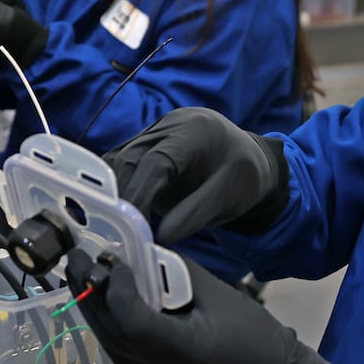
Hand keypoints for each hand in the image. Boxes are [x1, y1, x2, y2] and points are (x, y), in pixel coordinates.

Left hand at [65, 249, 333, 363]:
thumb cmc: (250, 330)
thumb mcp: (216, 291)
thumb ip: (177, 271)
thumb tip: (143, 248)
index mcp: (182, 347)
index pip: (134, 322)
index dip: (118, 290)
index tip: (113, 259)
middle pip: (110, 332)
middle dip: (88, 293)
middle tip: (75, 258)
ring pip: (108, 341)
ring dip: (91, 306)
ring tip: (79, 273)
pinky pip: (119, 345)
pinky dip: (105, 318)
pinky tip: (101, 294)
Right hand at [105, 107, 288, 243]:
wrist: (250, 160)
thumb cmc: (244, 176)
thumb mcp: (229, 196)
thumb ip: (195, 214)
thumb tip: (161, 237)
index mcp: (193, 131)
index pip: (155, 161)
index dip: (140, 194)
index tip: (133, 226)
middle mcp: (168, 126)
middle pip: (129, 158)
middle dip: (122, 196)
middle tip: (120, 233)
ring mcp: (153, 134)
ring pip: (118, 161)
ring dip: (113, 192)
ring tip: (116, 226)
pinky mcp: (144, 147)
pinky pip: (121, 165)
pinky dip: (117, 188)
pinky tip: (118, 213)